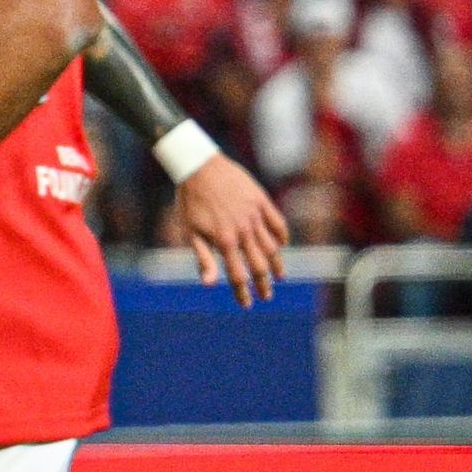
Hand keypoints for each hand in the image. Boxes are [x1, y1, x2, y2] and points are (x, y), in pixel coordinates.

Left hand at [172, 150, 290, 304]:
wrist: (199, 166)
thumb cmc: (189, 200)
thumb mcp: (190, 230)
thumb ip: (203, 258)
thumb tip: (210, 285)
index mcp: (224, 241)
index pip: (237, 275)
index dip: (243, 293)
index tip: (247, 304)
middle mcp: (244, 231)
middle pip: (259, 265)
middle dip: (264, 284)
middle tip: (267, 296)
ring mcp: (255, 216)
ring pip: (273, 247)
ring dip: (277, 265)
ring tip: (279, 277)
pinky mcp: (262, 201)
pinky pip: (278, 223)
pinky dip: (282, 237)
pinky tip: (281, 246)